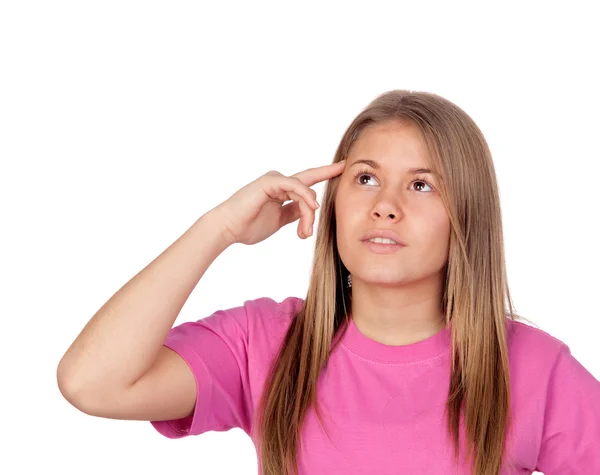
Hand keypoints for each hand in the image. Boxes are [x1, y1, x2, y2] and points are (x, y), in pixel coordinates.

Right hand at [214, 160, 345, 244]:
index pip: (308, 181)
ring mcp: (275, 180)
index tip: (342, 167)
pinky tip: (311, 208)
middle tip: (338, 178)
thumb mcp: (280, 220)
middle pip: (309, 185)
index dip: (325, 174)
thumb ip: (294, 213)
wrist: (228, 228)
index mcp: (282, 190)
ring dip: (308, 214)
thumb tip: (309, 211)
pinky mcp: (270, 181)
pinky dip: (305, 197)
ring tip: (304, 233)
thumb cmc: (249, 225)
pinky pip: (294, 186)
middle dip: (325, 178)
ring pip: (304, 192)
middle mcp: (279, 182)